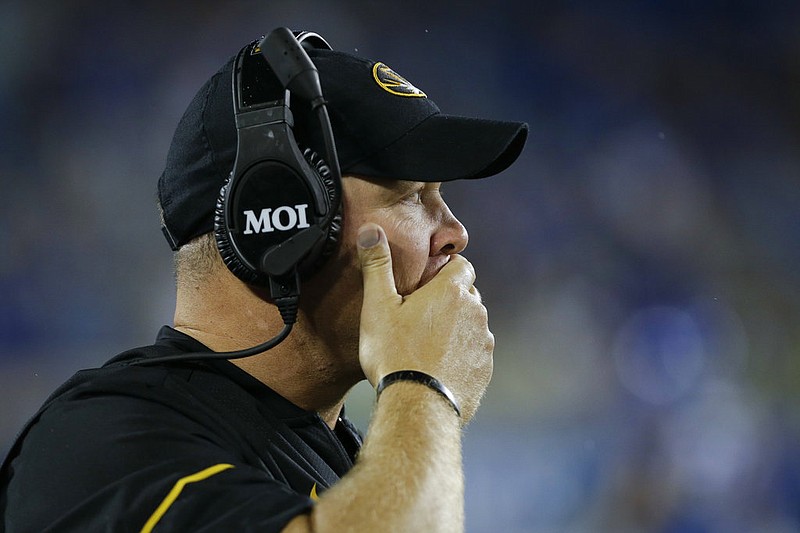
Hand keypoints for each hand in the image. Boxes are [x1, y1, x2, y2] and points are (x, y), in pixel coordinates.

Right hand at [356, 222, 493, 422]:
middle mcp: (475, 313)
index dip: (446, 271)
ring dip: (457, 329)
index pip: (462, 266)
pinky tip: (438, 367)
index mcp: (451, 291)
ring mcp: (484, 343)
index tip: (427, 284)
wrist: (416, 407)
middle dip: (450, 300)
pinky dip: (461, 355)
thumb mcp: (378, 306)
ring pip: (473, 325)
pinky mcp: (485, 370)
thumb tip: (371, 230)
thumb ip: (377, 265)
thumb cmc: (394, 354)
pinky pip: (475, 354)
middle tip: (421, 316)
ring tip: (427, 345)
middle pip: (467, 295)